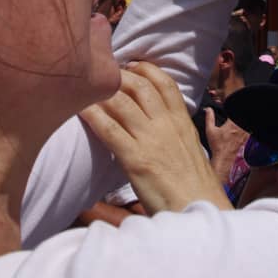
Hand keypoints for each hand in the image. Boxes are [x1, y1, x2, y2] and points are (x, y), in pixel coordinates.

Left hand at [80, 62, 231, 212]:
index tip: (130, 65)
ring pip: (121, 102)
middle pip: (140, 86)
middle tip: (101, 74)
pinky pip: (109, 129)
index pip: (165, 83)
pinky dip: (91, 115)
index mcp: (182, 122)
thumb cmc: (195, 187)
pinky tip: (78, 109)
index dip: (145, 69)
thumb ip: (176, 132)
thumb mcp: (191, 150)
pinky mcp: (136, 160)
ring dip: (101, 91)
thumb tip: (160, 124)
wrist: (199, 211)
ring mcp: (151, 140)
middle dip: (118, 75)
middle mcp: (167, 125)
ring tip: (85, 88)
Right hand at [205, 108, 248, 185]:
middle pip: (242, 115)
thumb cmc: (217, 146)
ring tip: (235, 122)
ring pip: (246, 122)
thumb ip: (209, 118)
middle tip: (233, 113)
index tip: (228, 104)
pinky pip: (249, 129)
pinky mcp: (246, 137)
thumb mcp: (210, 130)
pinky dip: (246, 126)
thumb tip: (208, 109)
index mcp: (232, 123)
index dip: (232, 105)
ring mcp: (245, 133)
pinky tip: (241, 127)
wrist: (224, 158)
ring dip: (242, 119)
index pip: (235, 110)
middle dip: (238, 112)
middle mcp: (240, 127)